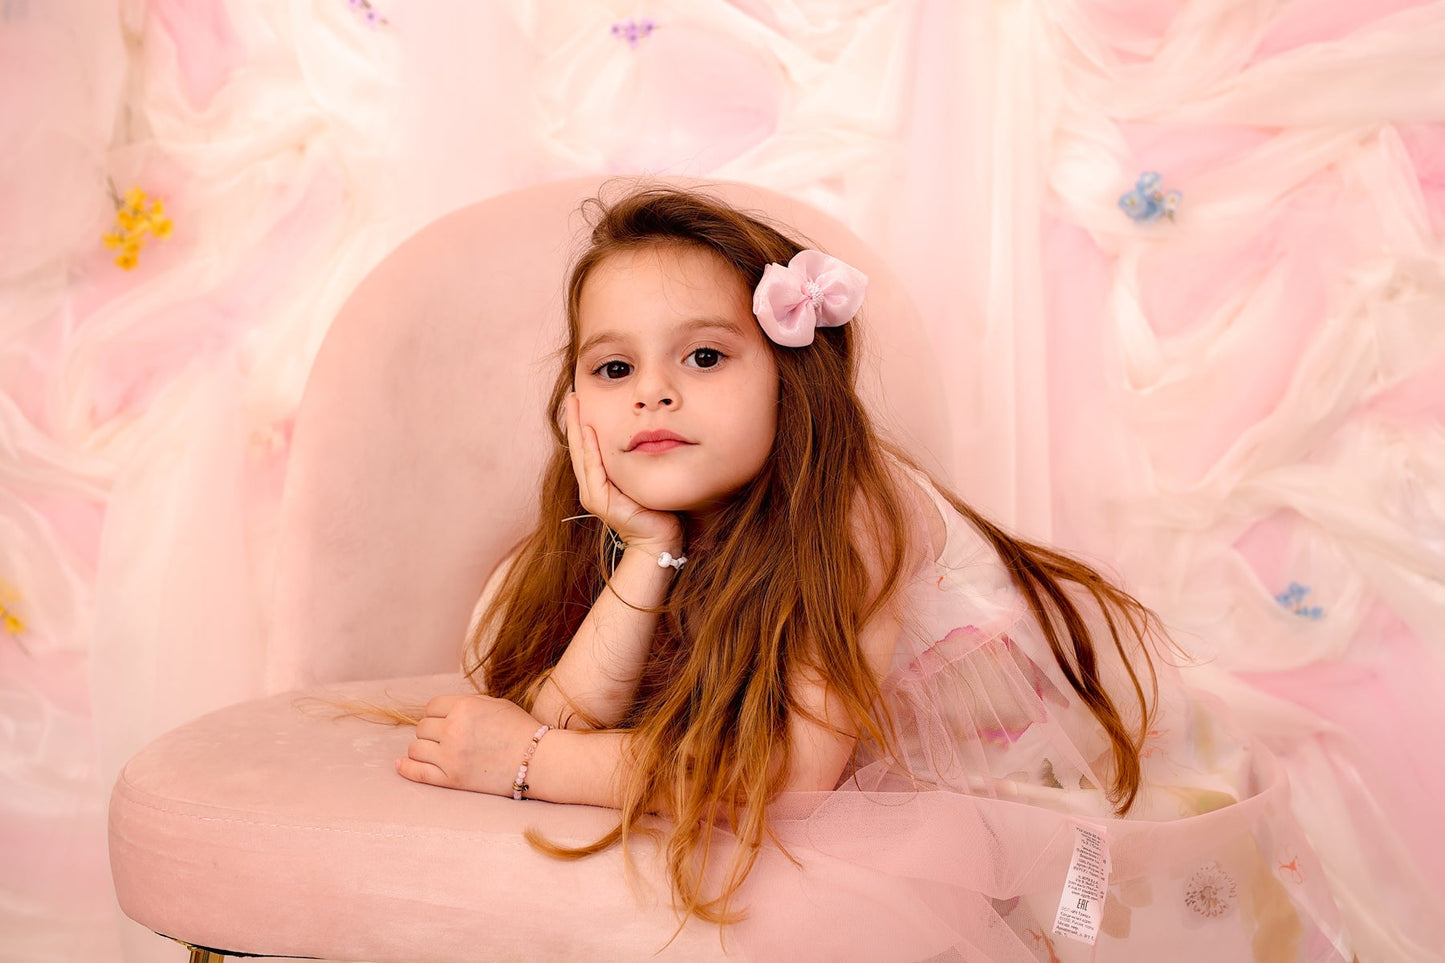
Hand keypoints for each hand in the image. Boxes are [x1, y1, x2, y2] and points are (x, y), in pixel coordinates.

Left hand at [395, 693, 539, 795]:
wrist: (539, 761)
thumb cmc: (520, 730)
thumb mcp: (495, 704)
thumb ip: (466, 703)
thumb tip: (439, 709)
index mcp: (464, 707)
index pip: (431, 706)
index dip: (437, 713)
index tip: (445, 721)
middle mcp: (453, 730)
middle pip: (422, 727)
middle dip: (432, 731)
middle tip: (448, 738)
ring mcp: (450, 756)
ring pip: (416, 748)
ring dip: (423, 748)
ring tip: (437, 751)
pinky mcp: (451, 779)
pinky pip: (418, 772)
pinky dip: (406, 768)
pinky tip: (400, 764)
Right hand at [565, 393, 681, 554]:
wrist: (660, 540)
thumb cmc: (659, 512)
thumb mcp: (645, 479)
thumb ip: (638, 462)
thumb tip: (646, 438)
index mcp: (601, 483)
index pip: (588, 447)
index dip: (583, 424)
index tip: (582, 401)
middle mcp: (592, 487)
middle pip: (579, 447)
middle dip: (575, 421)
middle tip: (573, 396)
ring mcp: (593, 495)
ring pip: (582, 454)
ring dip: (577, 428)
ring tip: (575, 405)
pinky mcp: (599, 501)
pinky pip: (593, 468)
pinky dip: (590, 449)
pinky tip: (589, 430)